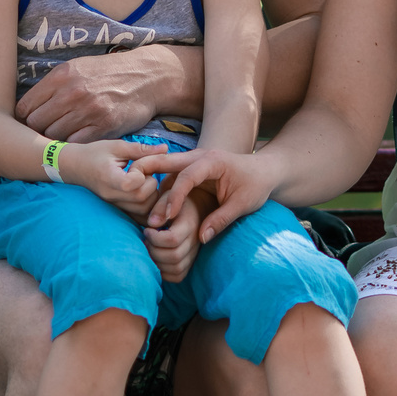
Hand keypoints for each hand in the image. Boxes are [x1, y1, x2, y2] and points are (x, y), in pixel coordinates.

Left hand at [17, 46, 191, 141]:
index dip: (24, 119)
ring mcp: (88, 110)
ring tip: (61, 139)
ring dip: (55, 141)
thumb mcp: (79, 67)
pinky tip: (78, 142)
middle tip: (44, 135)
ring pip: (53, 136)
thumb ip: (54, 85)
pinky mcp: (104, 126)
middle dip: (37, 132)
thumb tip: (30, 107)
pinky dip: (73, 146)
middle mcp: (71, 92)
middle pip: (35, 124)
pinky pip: (75, 144)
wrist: (148, 77)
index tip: (30, 124)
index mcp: (61, 76)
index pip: (25, 107)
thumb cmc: (110, 73)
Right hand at [55, 140, 163, 212]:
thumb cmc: (95, 153)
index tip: (138, 165)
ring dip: (151, 196)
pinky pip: (138, 216)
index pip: (135, 184)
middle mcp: (112, 196)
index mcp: (110, 179)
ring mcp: (114, 206)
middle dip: (152, 185)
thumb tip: (166, 148)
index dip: (143, 174)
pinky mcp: (117, 210)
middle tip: (146, 173)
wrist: (74, 167)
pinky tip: (144, 192)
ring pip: (143, 210)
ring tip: (145, 182)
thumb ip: (141, 149)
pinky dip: (146, 206)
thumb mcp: (117, 146)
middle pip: (143, 199)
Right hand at [137, 148, 277, 244]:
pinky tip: (150, 204)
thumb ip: (222, 220)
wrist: (263, 171)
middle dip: (147, 176)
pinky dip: (158, 185)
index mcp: (212, 161)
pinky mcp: (190, 169)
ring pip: (164, 167)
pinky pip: (170, 175)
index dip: (175, 197)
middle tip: (133, 197)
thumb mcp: (243, 204)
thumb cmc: (256, 185)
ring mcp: (192, 160)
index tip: (168, 217)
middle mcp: (199, 156)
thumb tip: (201, 238)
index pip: (187, 176)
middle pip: (166, 161)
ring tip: (142, 207)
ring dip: (150, 182)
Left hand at [142, 190, 205, 282]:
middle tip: (146, 240)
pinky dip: (164, 272)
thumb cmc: (176, 201)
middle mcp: (196, 241)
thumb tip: (151, 224)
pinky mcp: (191, 262)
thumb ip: (161, 207)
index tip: (147, 229)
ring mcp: (195, 253)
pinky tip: (156, 259)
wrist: (196, 207)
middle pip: (174, 256)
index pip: (172, 239)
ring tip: (150, 249)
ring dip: (157, 262)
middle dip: (154, 250)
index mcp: (190, 223)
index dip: (155, 238)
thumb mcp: (169, 196)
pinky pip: (178, 276)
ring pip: (176, 269)